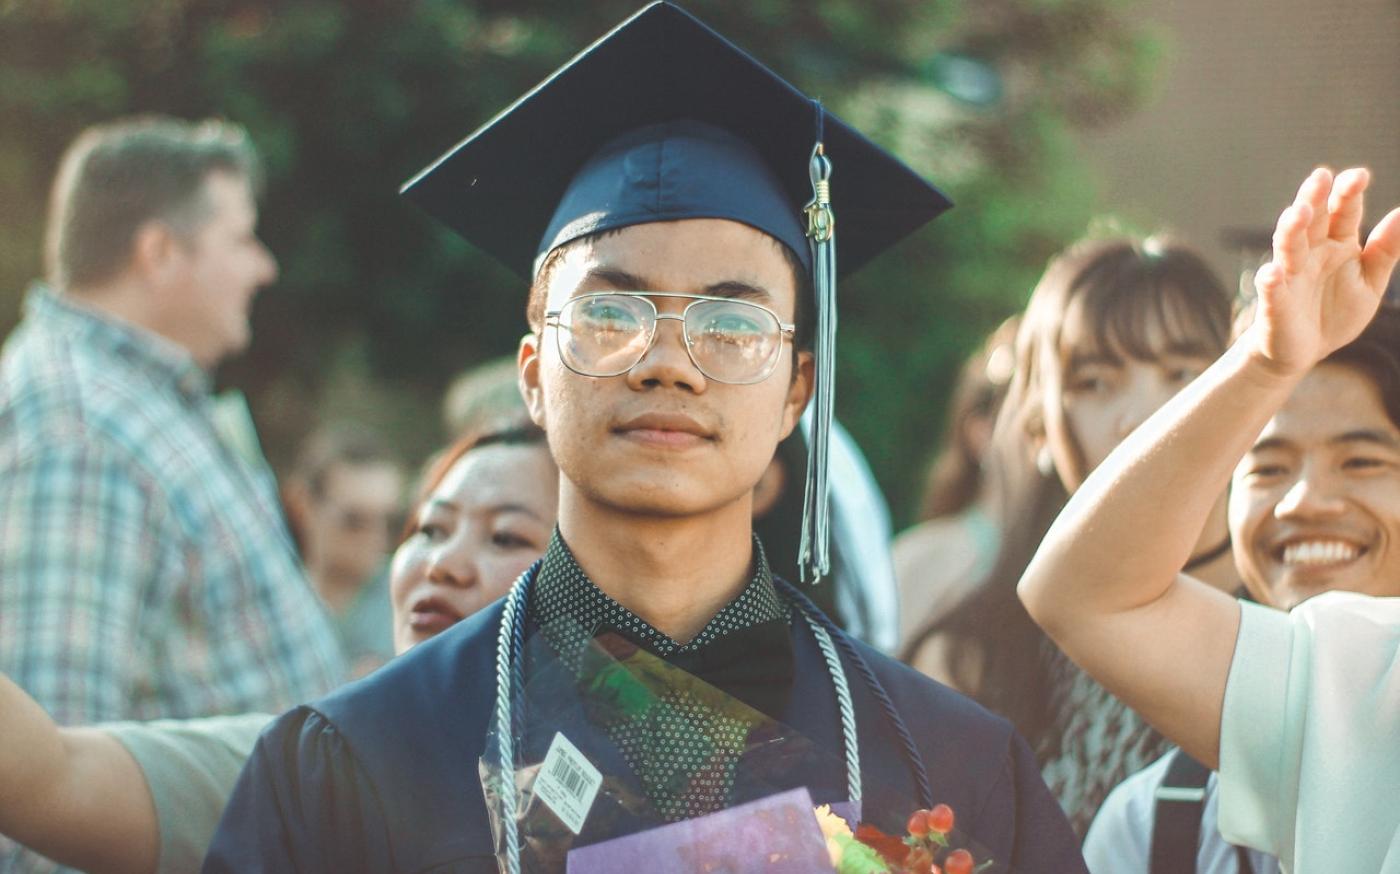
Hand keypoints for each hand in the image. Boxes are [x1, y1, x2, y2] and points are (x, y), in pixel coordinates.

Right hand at [1247, 167, 1399, 376]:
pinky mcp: (1275, 302)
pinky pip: (1271, 289)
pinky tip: (1273, 273)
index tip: (1359, 176)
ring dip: (1291, 230)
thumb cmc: (1336, 313)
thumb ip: (1385, 250)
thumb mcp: (1371, 283)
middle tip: (1320, 176)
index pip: (1343, 212)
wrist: (1305, 351)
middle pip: (1311, 220)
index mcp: (1337, 244)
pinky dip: (1269, 281)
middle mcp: (1310, 253)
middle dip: (1314, 198)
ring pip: (1288, 247)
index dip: (1348, 193)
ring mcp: (1289, 275)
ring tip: (1299, 213)